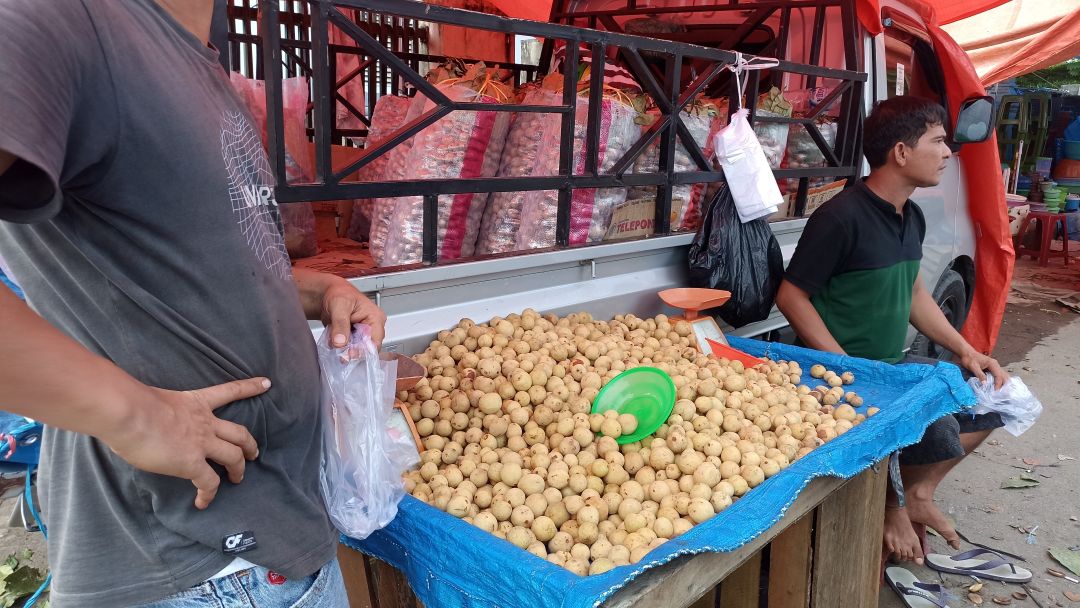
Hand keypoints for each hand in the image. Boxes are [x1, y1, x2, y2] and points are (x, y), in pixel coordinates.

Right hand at [104, 378, 268, 509]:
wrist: (128, 413)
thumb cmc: (130, 404)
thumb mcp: (152, 402)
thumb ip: (160, 413)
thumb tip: (145, 424)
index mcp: (195, 402)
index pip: (229, 391)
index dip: (249, 387)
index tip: (266, 383)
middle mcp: (205, 422)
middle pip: (240, 433)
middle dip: (250, 444)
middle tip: (254, 453)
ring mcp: (202, 443)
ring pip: (234, 457)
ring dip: (239, 469)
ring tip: (238, 479)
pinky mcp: (193, 463)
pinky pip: (209, 483)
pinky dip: (208, 495)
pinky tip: (203, 503)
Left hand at [320, 278, 386, 349]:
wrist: (327, 294)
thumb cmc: (338, 294)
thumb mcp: (339, 306)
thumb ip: (340, 325)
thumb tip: (340, 343)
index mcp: (376, 318)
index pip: (375, 342)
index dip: (363, 351)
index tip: (348, 354)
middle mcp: (373, 327)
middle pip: (367, 348)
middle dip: (352, 352)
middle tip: (340, 353)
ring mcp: (363, 333)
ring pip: (357, 350)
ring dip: (345, 351)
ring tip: (334, 345)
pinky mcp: (354, 338)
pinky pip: (350, 348)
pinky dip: (341, 348)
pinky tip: (334, 343)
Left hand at [959, 348, 1007, 389]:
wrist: (966, 353)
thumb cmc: (969, 359)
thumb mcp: (973, 367)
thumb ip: (979, 374)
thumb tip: (985, 384)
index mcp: (993, 364)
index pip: (999, 376)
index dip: (998, 384)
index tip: (995, 391)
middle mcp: (996, 365)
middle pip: (1004, 376)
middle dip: (1003, 385)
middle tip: (1000, 394)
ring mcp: (995, 367)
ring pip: (1003, 376)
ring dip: (1002, 384)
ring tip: (999, 392)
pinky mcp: (992, 369)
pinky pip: (998, 376)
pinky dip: (999, 382)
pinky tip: (996, 387)